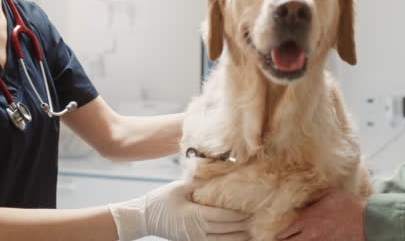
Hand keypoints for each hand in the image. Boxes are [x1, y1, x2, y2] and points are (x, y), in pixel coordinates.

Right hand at [109, 178, 250, 240]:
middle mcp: (197, 231)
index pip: (223, 216)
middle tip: (260, 218)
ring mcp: (195, 240)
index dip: (239, 214)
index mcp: (194, 216)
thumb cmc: (160, 200)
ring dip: (240, 236)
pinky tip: (239, 238)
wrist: (144, 218)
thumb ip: (197, 181)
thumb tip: (217, 170)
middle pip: (227, 230)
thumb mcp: (178, 187)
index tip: (253, 207)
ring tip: (255, 230)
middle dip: (244, 225)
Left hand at [276, 189, 366, 240]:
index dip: (281, 235)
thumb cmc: (346, 204)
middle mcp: (310, 234)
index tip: (278, 236)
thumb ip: (311, 198)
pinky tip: (310, 240)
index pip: (287, 232)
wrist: (364, 219)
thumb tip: (299, 204)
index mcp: (306, 220)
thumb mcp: (327, 193)